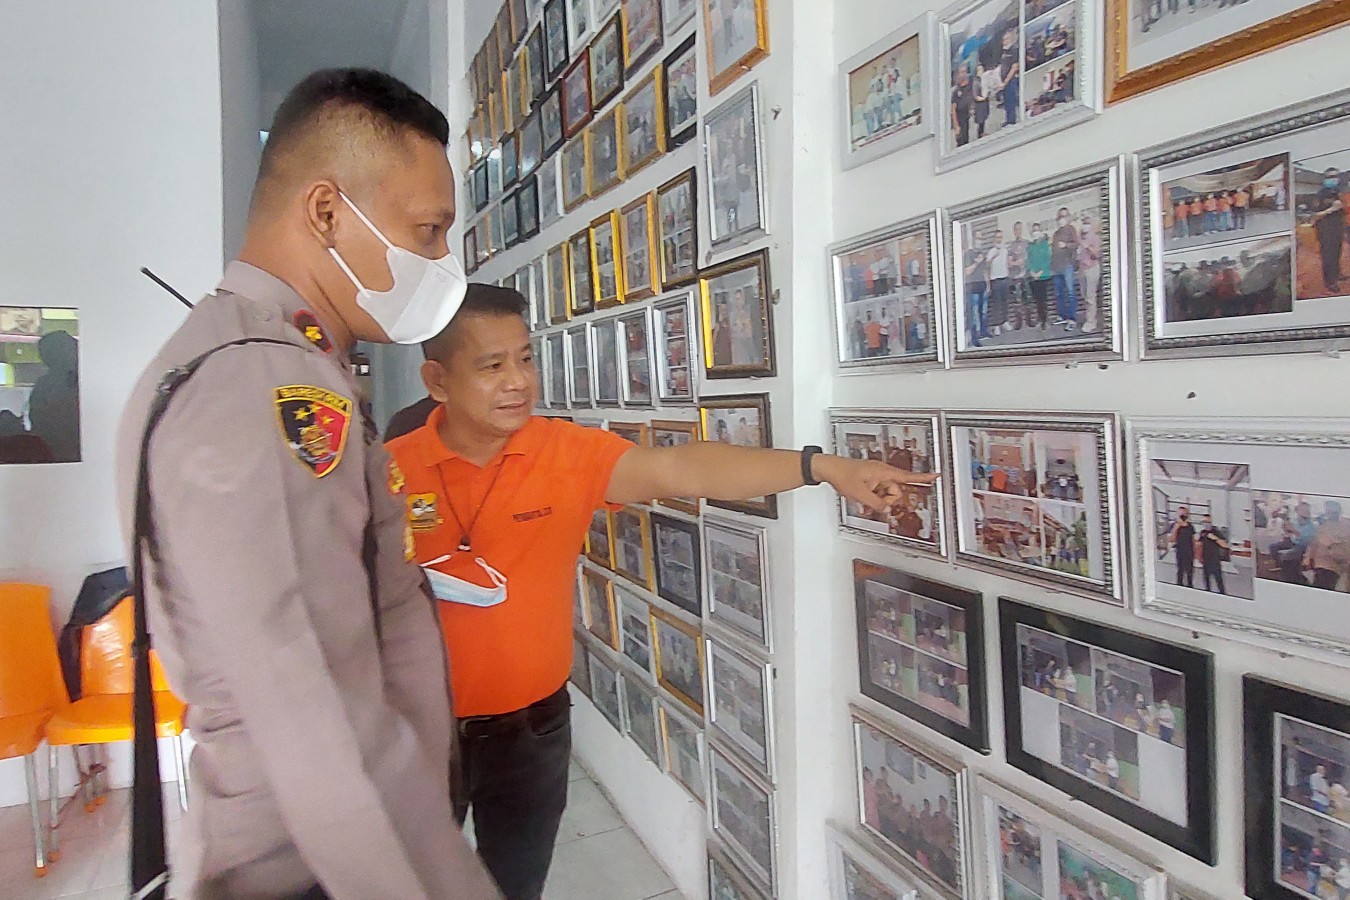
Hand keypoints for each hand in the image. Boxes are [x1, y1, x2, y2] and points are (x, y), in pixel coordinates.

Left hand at [814, 454, 938, 513]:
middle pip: (895, 491)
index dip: (923, 478)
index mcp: (883, 472)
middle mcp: (882, 473)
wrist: (828, 468)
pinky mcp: (869, 480)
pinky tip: (861, 499)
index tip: (936, 476)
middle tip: (871, 501)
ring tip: (862, 498)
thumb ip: (876, 503)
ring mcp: (875, 476)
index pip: (907, 476)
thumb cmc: (842, 474)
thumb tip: (886, 508)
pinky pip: (877, 493)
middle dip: (886, 500)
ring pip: (885, 494)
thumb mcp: (860, 494)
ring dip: (877, 500)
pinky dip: (872, 498)